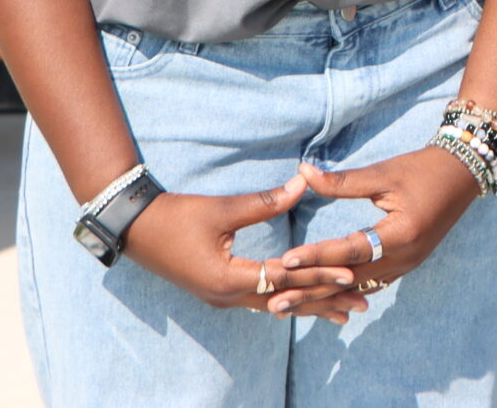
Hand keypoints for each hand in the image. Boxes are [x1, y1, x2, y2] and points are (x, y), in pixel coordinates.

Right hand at [118, 175, 369, 323]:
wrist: (134, 229)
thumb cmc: (175, 216)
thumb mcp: (221, 209)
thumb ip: (264, 202)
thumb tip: (302, 184)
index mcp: (227, 279)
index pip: (285, 280)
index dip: (319, 275)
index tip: (352, 274)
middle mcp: (226, 296)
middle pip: (285, 301)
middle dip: (325, 301)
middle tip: (362, 303)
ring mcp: (221, 297)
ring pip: (275, 305)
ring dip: (309, 306)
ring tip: (343, 312)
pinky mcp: (218, 290)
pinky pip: (261, 300)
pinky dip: (288, 301)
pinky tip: (305, 305)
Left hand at [276, 147, 479, 293]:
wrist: (463, 174)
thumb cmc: (423, 168)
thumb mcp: (383, 173)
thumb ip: (343, 181)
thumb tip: (303, 172)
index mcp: (402, 234)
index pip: (350, 250)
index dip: (316, 256)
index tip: (284, 261)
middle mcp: (405, 257)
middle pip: (350, 280)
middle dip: (312, 291)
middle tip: (275, 303)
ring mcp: (408, 265)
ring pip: (358, 287)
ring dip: (324, 296)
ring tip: (291, 306)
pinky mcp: (406, 263)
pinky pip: (371, 284)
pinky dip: (344, 291)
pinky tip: (323, 299)